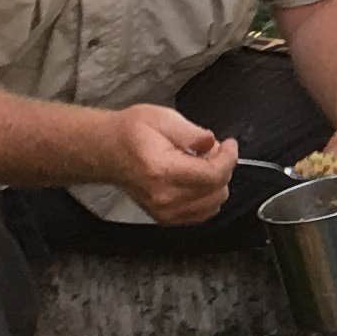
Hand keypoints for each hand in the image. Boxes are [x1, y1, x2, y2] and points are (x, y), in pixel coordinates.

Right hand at [111, 104, 237, 224]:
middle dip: (221, 168)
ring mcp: (165, 211)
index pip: (213, 175)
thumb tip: (212, 143)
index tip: (230, 145)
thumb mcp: (161, 118)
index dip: (229, 158)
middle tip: (209, 150)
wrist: (106, 151)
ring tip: (199, 163)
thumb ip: (192, 132)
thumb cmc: (129, 133)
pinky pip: (202, 213)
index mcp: (162, 170)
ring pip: (213, 204)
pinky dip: (206, 196)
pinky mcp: (166, 218)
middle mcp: (164, 196)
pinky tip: (195, 179)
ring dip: (215, 183)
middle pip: (217, 191)